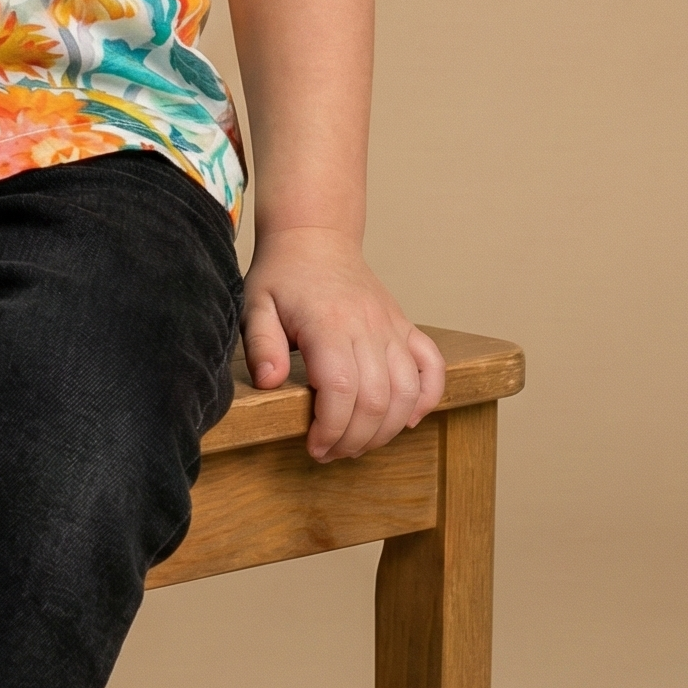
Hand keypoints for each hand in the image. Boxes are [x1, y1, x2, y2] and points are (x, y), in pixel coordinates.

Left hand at [242, 227, 444, 462]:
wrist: (316, 236)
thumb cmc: (283, 274)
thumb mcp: (255, 304)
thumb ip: (260, 345)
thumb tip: (270, 383)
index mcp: (328, 323)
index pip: (340, 391)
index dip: (331, 429)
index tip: (313, 446)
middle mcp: (367, 326)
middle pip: (377, 401)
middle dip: (354, 439)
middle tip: (330, 451)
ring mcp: (391, 327)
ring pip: (408, 392)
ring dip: (387, 429)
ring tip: (358, 442)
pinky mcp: (405, 326)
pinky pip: (432, 366)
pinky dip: (427, 398)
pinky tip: (407, 419)